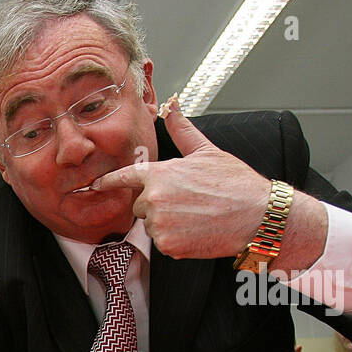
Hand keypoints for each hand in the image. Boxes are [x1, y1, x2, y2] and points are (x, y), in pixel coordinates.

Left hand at [90, 101, 325, 267]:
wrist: (256, 215)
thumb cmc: (236, 183)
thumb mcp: (207, 151)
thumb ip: (183, 130)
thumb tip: (173, 105)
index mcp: (160, 174)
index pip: (125, 177)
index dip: (108, 182)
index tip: (94, 185)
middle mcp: (154, 199)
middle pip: (139, 205)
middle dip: (156, 204)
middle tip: (187, 202)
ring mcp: (160, 223)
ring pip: (150, 225)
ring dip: (167, 223)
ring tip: (195, 216)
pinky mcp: (168, 245)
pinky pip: (163, 243)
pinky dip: (176, 240)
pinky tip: (196, 231)